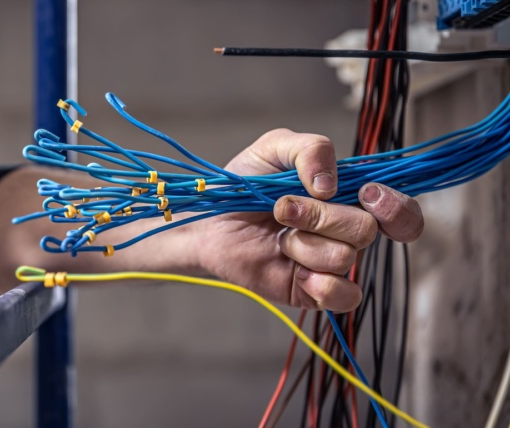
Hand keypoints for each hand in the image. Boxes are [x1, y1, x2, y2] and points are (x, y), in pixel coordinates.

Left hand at [193, 129, 423, 311]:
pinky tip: (293, 269)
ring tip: (278, 237)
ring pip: (344, 258)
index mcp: (349, 197)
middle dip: (320, 217)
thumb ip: (310, 149)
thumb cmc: (244, 185)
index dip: (395, 207)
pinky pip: (343, 296)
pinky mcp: (314, 292)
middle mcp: (346, 232)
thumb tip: (331, 184)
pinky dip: (319, 283)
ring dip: (303, 244)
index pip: (400, 211)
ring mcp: (331, 263)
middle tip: (282, 209)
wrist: (208, 222)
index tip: (366, 194)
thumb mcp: (275, 148)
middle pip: (366, 230)